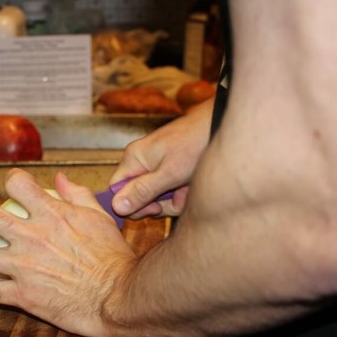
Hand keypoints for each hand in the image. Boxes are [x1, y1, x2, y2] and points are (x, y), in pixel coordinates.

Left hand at [0, 168, 137, 336]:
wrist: (118, 297)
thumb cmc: (113, 257)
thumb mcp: (99, 217)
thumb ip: (77, 194)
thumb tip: (58, 178)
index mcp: (50, 213)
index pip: (15, 182)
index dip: (10, 181)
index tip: (12, 189)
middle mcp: (30, 236)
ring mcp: (22, 266)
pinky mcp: (22, 295)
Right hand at [110, 98, 213, 217]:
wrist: (220, 127)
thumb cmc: (194, 145)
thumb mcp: (168, 174)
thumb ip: (142, 191)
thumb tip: (116, 207)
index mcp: (133, 159)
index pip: (116, 190)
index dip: (130, 205)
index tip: (151, 209)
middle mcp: (141, 162)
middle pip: (137, 196)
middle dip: (158, 203)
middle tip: (176, 199)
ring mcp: (157, 166)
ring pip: (156, 197)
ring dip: (174, 199)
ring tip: (189, 189)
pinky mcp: (171, 170)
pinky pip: (169, 191)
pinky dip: (181, 193)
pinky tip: (192, 187)